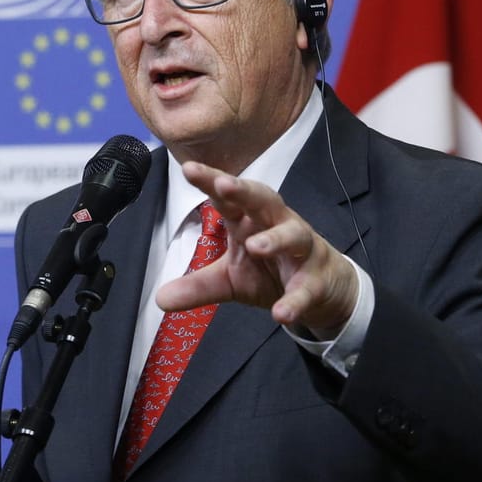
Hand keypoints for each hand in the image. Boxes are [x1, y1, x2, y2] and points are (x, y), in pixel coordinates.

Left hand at [156, 161, 358, 334]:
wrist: (322, 289)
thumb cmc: (270, 269)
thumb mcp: (229, 279)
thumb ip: (197, 286)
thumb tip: (159, 299)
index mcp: (249, 221)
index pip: (228, 197)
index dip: (210, 180)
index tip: (188, 168)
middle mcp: (275, 225)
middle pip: (263, 199)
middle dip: (244, 191)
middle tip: (224, 185)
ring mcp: (301, 249)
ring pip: (292, 235)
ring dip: (275, 238)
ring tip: (257, 246)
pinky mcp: (317, 278)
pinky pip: (307, 287)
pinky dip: (295, 299)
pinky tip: (282, 313)